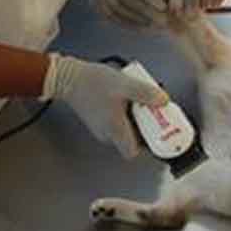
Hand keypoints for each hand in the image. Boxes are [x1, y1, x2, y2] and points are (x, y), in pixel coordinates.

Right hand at [44, 53, 169, 158]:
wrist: (67, 77)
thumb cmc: (91, 82)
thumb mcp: (124, 84)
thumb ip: (146, 93)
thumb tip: (164, 100)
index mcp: (114, 130)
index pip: (134, 152)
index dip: (148, 145)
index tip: (158, 131)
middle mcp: (107, 134)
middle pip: (133, 141)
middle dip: (146, 127)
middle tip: (153, 111)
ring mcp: (102, 128)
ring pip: (126, 131)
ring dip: (137, 119)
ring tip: (140, 101)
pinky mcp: (99, 120)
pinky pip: (118, 122)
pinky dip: (126, 114)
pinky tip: (127, 98)